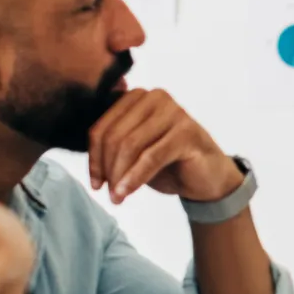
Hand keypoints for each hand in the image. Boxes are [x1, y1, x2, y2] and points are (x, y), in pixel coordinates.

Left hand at [90, 87, 241, 203]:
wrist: (208, 177)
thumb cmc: (168, 162)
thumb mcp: (135, 151)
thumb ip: (113, 143)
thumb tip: (85, 150)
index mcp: (138, 96)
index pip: (102, 127)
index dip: (93, 158)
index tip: (95, 183)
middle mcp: (156, 97)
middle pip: (115, 135)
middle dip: (107, 168)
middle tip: (108, 193)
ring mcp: (174, 111)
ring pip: (130, 145)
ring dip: (119, 176)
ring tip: (118, 197)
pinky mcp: (187, 131)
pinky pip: (151, 157)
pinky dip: (135, 178)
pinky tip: (126, 193)